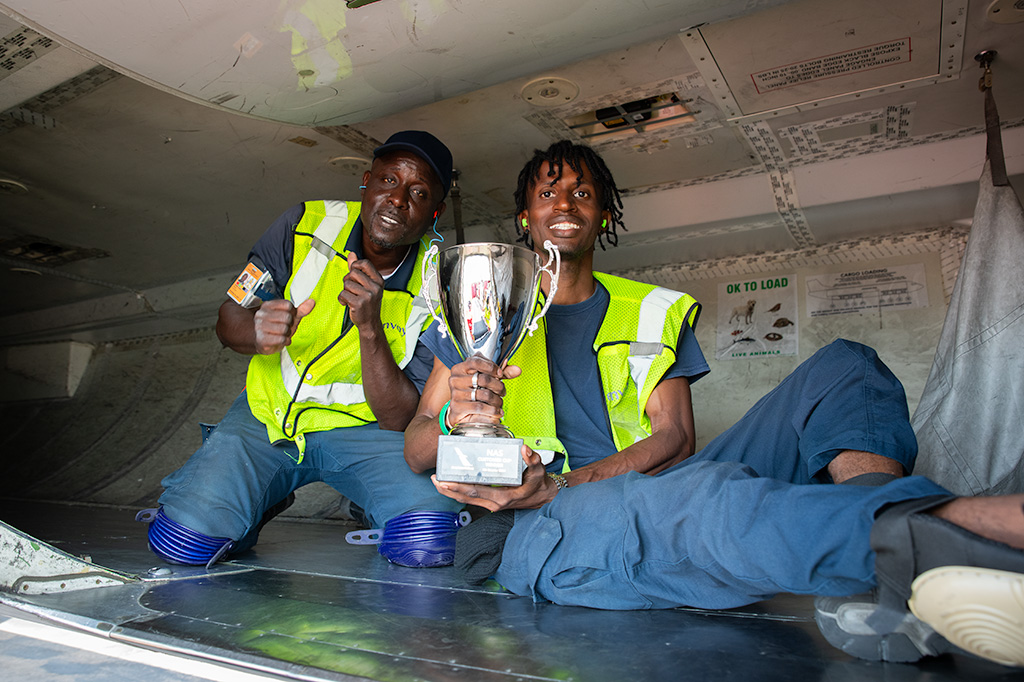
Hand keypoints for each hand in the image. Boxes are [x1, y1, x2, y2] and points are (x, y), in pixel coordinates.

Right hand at [253, 298, 314, 353]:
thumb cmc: (277, 329)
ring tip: (282, 334)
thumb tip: (311, 302)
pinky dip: (285, 341)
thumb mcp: (291, 317)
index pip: (288, 305)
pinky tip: (280, 340)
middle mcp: (261, 314)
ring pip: (284, 329)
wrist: (266, 343)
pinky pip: (281, 339)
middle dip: (290, 325)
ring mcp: (259, 327)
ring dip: (287, 334)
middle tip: (285, 328)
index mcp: (268, 305)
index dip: (293, 313)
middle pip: (287, 317)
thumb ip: (301, 310)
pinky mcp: (261, 339)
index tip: (289, 317)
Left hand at [338, 252, 383, 328]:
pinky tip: (347, 303)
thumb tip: (351, 254)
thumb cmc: (368, 304)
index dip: (355, 266)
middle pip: (353, 273)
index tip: (354, 274)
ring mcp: (368, 295)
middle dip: (348, 280)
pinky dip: (342, 299)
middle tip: (352, 289)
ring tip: (351, 297)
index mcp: (378, 281)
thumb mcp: (367, 285)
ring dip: (345, 291)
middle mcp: (375, 287)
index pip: (365, 263)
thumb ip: (358, 269)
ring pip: (346, 284)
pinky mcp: (359, 303)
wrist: (370, 323)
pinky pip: (343, 294)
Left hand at [431, 445, 556, 510]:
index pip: (474, 491)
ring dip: (451, 492)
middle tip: (434, 478)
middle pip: (465, 497)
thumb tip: (524, 449)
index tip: (444, 480)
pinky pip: (471, 498)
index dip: (458, 486)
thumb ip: (531, 459)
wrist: (544, 497)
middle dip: (448, 489)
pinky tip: (452, 484)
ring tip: (438, 481)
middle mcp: (494, 503)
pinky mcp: (491, 502)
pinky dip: (460, 492)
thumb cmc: (538, 483)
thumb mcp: (538, 470)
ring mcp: (492, 504)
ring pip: (466, 499)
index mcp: (502, 496)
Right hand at [447, 357, 521, 427]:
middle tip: (503, 392)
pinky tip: (496, 412)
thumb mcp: (486, 378)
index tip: (500, 373)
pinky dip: (492, 411)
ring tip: (499, 403)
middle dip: (498, 386)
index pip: (476, 361)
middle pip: (484, 379)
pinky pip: (480, 408)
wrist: (459, 410)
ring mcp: (455, 394)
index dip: (491, 367)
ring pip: (484, 395)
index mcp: (460, 368)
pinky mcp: (457, 408)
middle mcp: (456, 380)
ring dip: (497, 401)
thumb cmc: (473, 391)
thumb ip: (502, 373)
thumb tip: (517, 370)